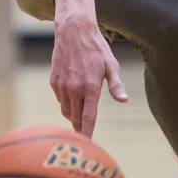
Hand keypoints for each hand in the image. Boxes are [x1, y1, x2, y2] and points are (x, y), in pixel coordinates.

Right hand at [50, 13, 126, 136]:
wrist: (73, 31)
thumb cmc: (96, 47)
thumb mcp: (111, 64)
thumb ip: (116, 85)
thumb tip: (124, 100)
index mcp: (90, 87)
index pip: (88, 118)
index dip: (88, 133)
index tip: (89, 146)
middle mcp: (74, 88)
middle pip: (74, 119)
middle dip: (80, 128)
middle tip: (86, 132)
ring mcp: (62, 85)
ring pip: (65, 111)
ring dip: (72, 115)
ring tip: (80, 112)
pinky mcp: (54, 81)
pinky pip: (59, 99)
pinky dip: (65, 101)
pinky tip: (73, 94)